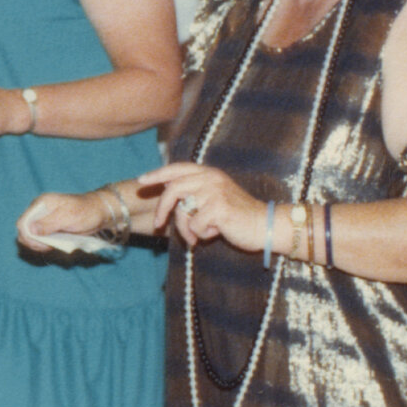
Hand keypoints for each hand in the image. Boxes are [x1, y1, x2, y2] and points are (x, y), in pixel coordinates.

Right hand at [15, 191, 109, 251]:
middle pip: (24, 231)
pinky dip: (44, 245)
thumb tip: (30, 230)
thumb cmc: (86, 211)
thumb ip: (48, 223)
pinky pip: (40, 240)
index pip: (23, 222)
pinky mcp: (49, 229)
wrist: (99, 213)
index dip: (27, 235)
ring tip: (52, 247)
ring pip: (31, 237)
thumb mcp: (68, 217)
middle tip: (47, 247)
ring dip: (38, 245)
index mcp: (41, 204)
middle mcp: (39, 212)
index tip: (39, 244)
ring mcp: (44, 221)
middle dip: (33, 242)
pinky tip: (53, 246)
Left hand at [138, 162, 261, 250]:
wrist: (265, 226)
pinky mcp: (218, 208)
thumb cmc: (237, 216)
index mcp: (209, 173)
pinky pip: (195, 225)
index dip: (158, 174)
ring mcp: (215, 192)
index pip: (177, 168)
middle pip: (173, 189)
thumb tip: (169, 197)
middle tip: (158, 225)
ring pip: (183, 211)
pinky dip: (201, 234)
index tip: (141, 181)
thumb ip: (195, 193)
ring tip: (197, 237)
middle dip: (162, 209)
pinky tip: (216, 233)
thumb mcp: (215, 198)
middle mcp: (211, 178)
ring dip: (187, 229)